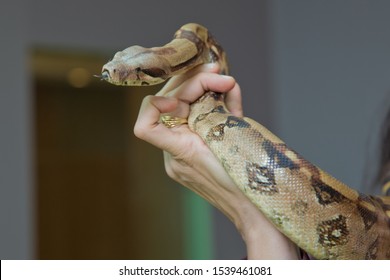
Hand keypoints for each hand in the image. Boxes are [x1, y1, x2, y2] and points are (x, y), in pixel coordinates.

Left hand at [134, 64, 299, 258]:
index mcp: (180, 152)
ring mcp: (185, 154)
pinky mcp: (197, 153)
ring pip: (184, 112)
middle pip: (169, 107)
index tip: (180, 99)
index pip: (145, 124)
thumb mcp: (237, 142)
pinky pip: (196, 124)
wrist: (256, 213)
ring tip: (225, 81)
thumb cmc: (248, 184)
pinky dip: (211, 108)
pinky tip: (229, 98)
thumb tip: (226, 85)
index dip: (156, 103)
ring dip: (203, 91)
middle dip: (192, 83)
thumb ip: (226, 112)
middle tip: (216, 73)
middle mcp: (176, 154)